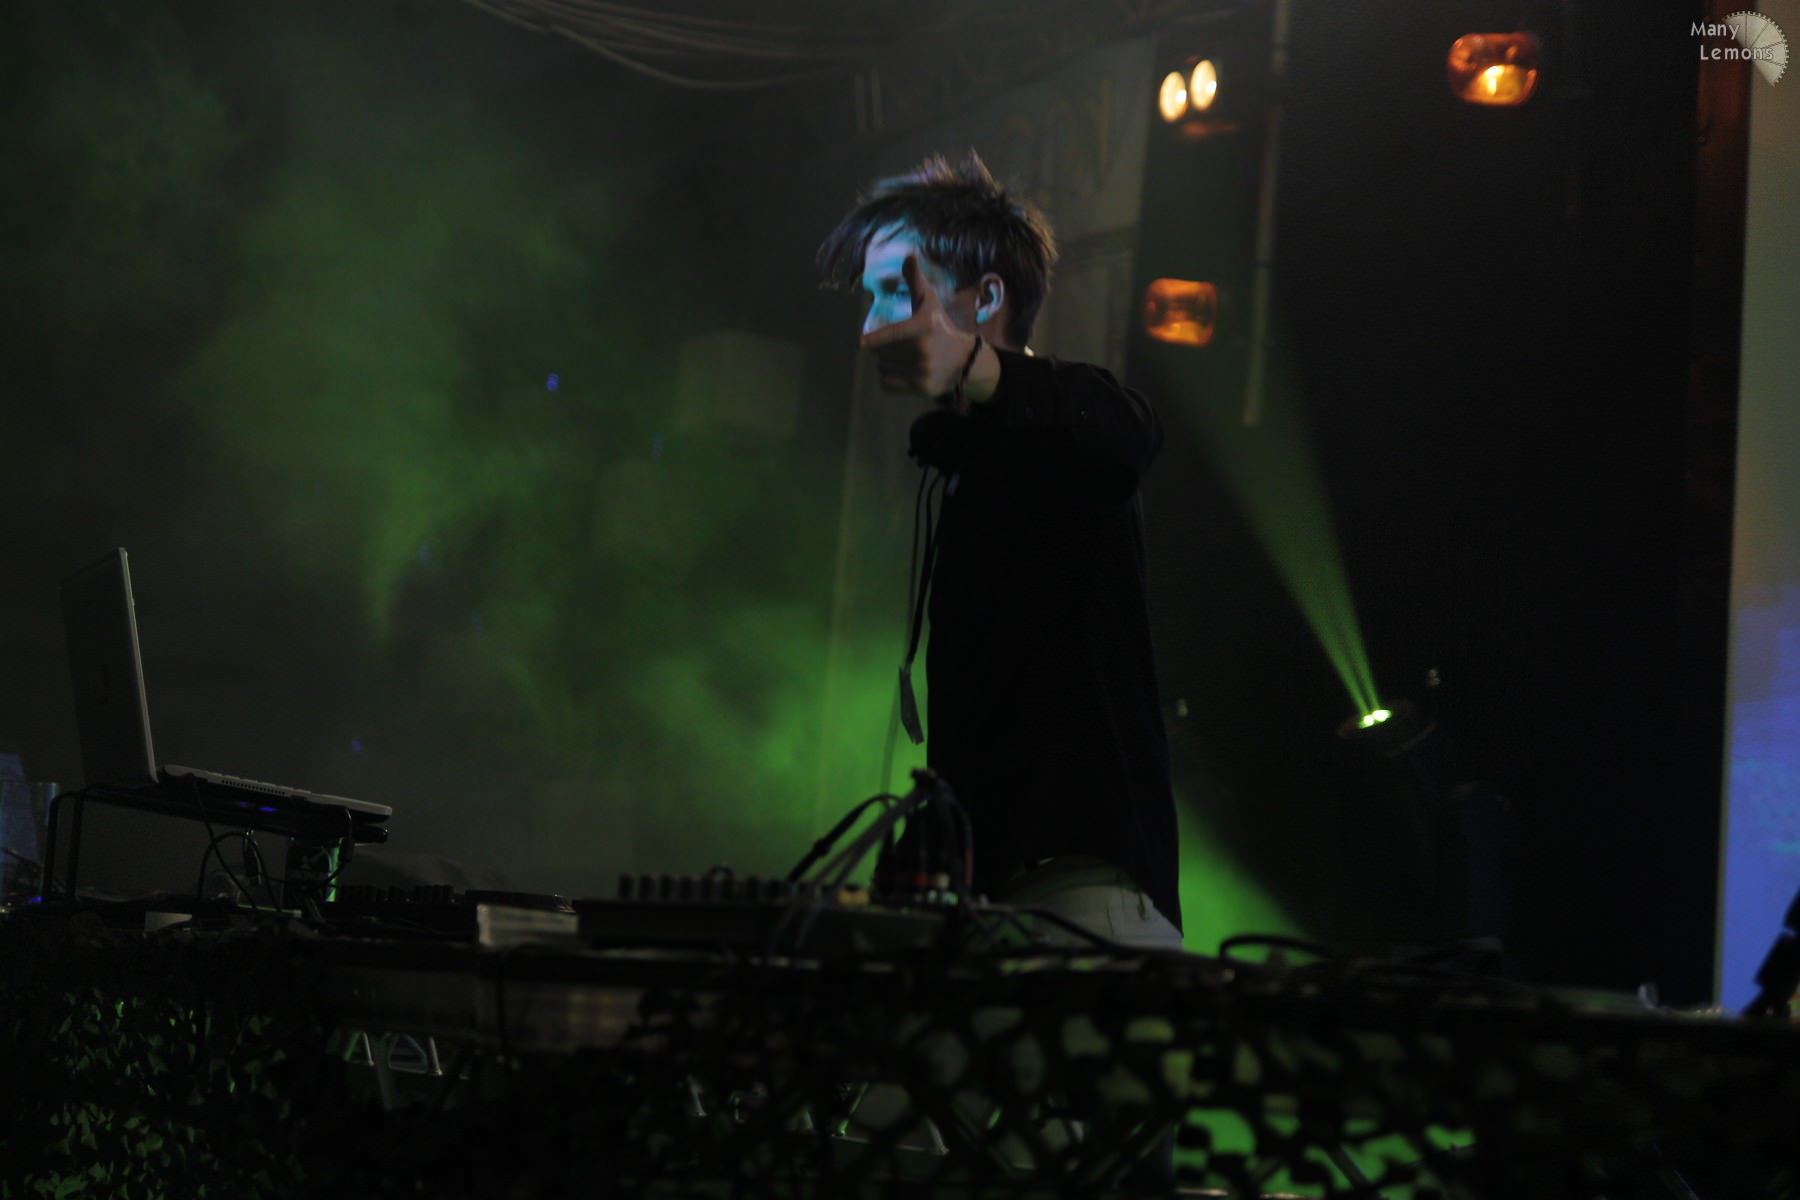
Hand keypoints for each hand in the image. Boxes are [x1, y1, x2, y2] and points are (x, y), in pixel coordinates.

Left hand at [861, 254, 980, 403]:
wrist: (963, 360)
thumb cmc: (938, 327)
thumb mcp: (928, 303)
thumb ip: (915, 280)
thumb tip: (909, 255)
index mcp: (921, 327)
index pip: (887, 336)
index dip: (870, 341)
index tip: (860, 344)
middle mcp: (922, 351)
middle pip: (881, 353)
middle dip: (882, 350)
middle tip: (896, 346)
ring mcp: (922, 372)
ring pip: (882, 369)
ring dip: (884, 364)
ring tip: (901, 358)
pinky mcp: (921, 388)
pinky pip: (887, 385)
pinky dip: (887, 379)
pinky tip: (901, 372)